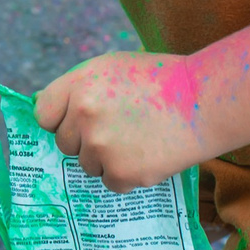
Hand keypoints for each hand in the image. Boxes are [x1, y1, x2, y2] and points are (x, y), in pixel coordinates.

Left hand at [35, 52, 206, 191]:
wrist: (206, 101)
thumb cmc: (162, 81)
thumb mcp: (114, 68)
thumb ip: (80, 89)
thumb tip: (53, 115)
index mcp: (79, 83)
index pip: (44, 113)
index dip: (61, 120)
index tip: (78, 123)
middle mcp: (83, 113)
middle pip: (65, 143)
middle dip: (86, 141)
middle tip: (120, 130)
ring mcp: (100, 145)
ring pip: (88, 165)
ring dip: (108, 159)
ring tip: (140, 139)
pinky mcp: (121, 171)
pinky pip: (110, 182)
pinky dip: (128, 175)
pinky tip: (149, 154)